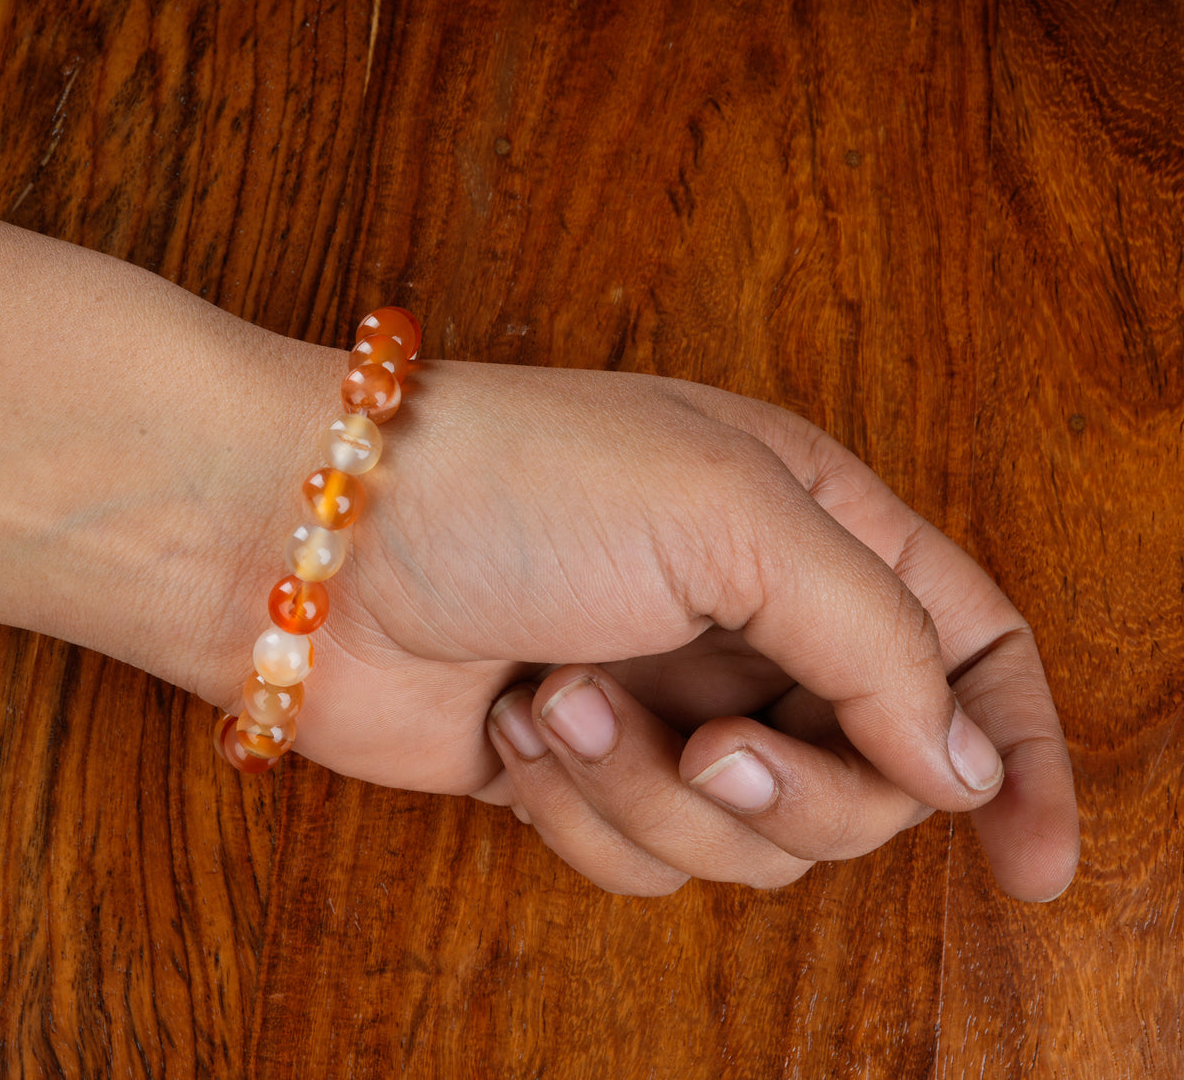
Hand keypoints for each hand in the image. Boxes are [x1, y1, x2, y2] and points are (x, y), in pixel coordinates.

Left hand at [228, 358, 1076, 900]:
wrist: (315, 543)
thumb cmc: (518, 487)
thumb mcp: (735, 518)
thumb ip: (879, 641)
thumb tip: (959, 769)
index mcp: (813, 528)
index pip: (969, 649)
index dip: (1018, 756)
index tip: (1033, 862)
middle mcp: (753, 621)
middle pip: (871, 778)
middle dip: (797, 787)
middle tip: (710, 741)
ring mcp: (667, 703)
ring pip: (753, 837)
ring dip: (658, 791)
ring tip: (566, 702)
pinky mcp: (584, 776)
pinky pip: (644, 861)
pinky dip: (584, 814)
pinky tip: (517, 732)